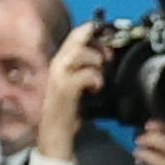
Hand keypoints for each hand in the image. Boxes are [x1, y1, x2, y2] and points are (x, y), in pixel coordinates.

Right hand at [37, 24, 108, 163]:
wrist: (55, 133)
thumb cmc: (69, 110)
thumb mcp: (78, 83)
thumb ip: (87, 67)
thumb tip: (106, 55)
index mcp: (60, 60)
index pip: (76, 34)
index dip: (93, 31)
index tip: (108, 39)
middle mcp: (57, 63)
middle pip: (77, 37)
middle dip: (97, 43)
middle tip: (108, 57)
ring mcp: (59, 75)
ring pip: (79, 52)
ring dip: (96, 61)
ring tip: (101, 75)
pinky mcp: (64, 88)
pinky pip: (85, 74)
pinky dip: (95, 79)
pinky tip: (96, 88)